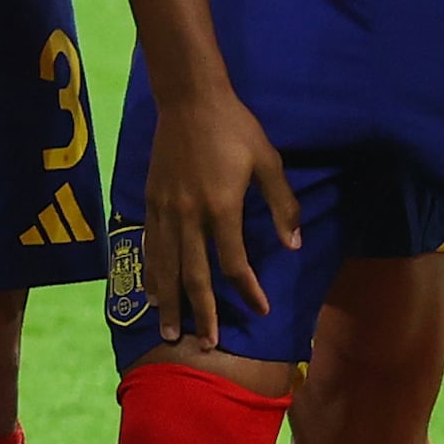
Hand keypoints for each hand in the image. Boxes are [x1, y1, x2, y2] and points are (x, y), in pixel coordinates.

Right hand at [145, 81, 298, 349]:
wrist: (189, 99)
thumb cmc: (235, 128)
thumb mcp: (269, 161)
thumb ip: (283, 204)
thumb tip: (294, 244)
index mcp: (221, 207)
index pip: (233, 262)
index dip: (248, 290)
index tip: (260, 310)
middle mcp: (189, 215)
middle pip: (194, 275)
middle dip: (202, 312)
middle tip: (206, 345)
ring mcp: (165, 210)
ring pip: (165, 266)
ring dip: (170, 302)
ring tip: (170, 331)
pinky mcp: (150, 202)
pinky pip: (149, 248)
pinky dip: (151, 275)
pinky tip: (153, 294)